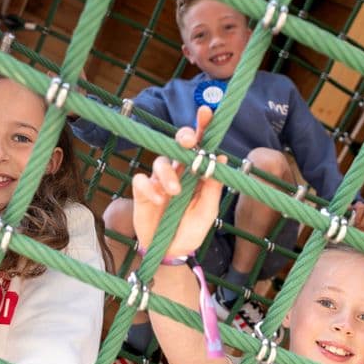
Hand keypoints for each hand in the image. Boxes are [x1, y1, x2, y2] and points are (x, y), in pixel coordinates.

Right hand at [132, 105, 223, 255]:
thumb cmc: (191, 230)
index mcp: (196, 174)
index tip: (206, 112)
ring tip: (174, 193)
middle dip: (183, 138)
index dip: (202, 127)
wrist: (170, 251)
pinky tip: (157, 201)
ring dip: (168, 174)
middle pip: (177, 144)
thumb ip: (213, 188)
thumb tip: (222, 159)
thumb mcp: (207, 212)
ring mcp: (158, 180)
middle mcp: (177, 172)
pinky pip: (141, 180)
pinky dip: (149, 188)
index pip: (200, 146)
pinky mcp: (141, 191)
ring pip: (160, 161)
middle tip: (188, 143)